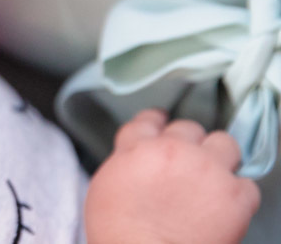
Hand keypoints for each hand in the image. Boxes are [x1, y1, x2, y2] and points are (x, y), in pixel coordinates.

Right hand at [84, 109, 259, 243]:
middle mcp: (172, 150)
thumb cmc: (119, 231)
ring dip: (221, 158)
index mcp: (136, 148)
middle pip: (189, 128)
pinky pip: (247, 185)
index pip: (149, 121)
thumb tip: (138, 164)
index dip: (157, 122)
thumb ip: (126, 163)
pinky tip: (229, 207)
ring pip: (225, 144)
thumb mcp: (105, 185)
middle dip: (190, 144)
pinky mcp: (234, 194)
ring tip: (215, 178)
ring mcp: (206, 168)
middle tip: (188, 163)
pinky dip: (240, 195)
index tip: (162, 123)